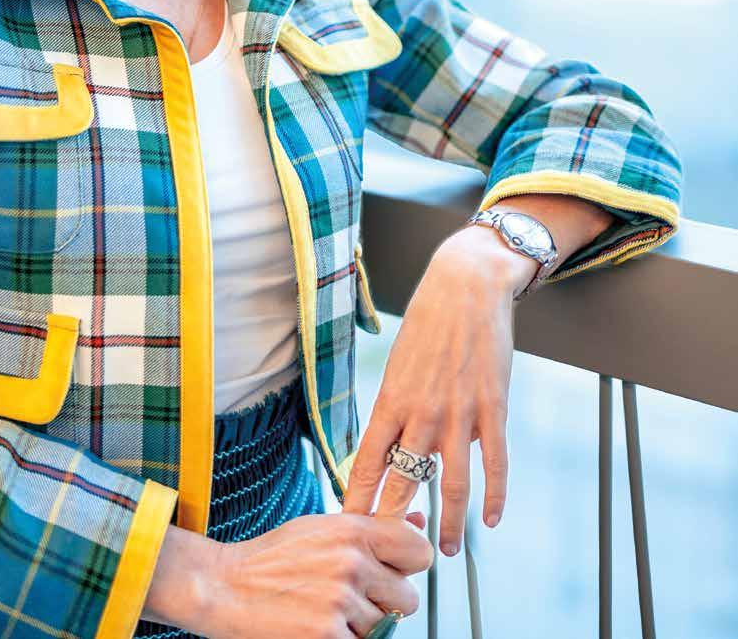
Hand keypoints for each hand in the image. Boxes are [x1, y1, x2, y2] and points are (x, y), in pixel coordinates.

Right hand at [204, 510, 433, 638]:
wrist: (225, 586)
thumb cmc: (271, 557)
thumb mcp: (322, 528)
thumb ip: (372, 527)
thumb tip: (418, 521)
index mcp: (352, 531)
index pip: (420, 551)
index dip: (410, 563)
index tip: (396, 567)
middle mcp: (351, 563)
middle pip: (409, 598)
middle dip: (386, 601)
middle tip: (355, 594)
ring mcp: (341, 601)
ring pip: (385, 627)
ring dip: (363, 624)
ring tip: (328, 607)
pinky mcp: (329, 636)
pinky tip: (319, 623)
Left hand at [341, 228, 518, 556]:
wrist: (467, 287)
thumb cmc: (427, 322)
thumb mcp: (399, 363)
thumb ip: (397, 407)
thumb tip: (394, 445)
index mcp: (391, 399)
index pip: (366, 461)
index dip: (356, 498)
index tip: (347, 525)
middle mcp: (422, 412)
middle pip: (404, 481)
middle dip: (394, 522)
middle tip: (388, 555)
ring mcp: (460, 413)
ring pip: (452, 484)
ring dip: (450, 523)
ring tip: (446, 550)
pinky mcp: (493, 409)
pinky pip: (495, 463)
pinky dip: (494, 496)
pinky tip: (491, 519)